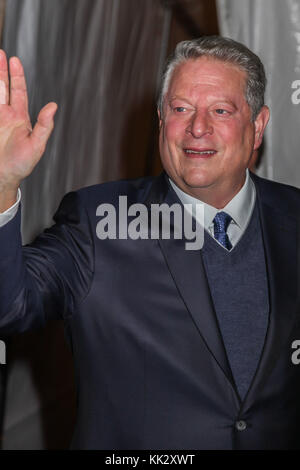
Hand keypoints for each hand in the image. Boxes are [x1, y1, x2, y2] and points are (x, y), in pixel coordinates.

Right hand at [0, 50, 56, 209]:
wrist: (3, 177)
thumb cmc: (21, 165)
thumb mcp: (36, 146)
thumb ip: (44, 126)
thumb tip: (53, 107)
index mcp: (20, 118)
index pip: (18, 92)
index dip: (17, 76)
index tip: (14, 59)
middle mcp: (6, 115)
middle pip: (2, 87)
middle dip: (1, 70)